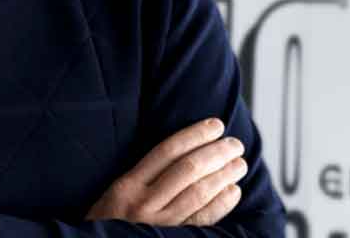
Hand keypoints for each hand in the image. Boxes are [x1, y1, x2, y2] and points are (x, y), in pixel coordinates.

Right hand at [86, 118, 246, 226]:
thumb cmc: (111, 220)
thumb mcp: (116, 193)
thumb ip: (143, 175)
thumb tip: (183, 150)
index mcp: (127, 185)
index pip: (167, 151)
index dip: (194, 135)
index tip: (215, 125)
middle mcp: (144, 203)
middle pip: (187, 170)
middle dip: (216, 153)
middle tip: (234, 144)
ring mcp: (160, 224)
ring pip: (199, 193)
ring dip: (224, 175)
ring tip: (239, 164)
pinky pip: (202, 220)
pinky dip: (221, 204)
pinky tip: (233, 191)